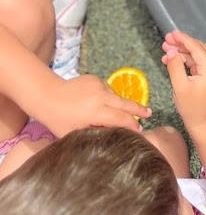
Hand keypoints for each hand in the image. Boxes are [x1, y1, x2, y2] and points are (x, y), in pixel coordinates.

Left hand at [34, 75, 149, 135]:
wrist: (47, 95)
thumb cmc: (58, 120)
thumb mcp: (75, 133)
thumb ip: (95, 133)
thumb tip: (113, 135)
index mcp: (96, 112)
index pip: (121, 119)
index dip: (131, 126)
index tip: (139, 132)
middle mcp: (101, 97)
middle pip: (125, 103)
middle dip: (138, 109)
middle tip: (150, 114)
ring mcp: (99, 85)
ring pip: (116, 97)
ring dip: (120, 105)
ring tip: (117, 112)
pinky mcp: (95, 79)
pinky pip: (107, 90)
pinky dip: (107, 97)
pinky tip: (99, 103)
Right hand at [163, 30, 205, 130]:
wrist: (201, 121)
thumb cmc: (191, 107)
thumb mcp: (179, 86)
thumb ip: (175, 66)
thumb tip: (170, 50)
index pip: (196, 47)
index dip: (182, 39)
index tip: (171, 34)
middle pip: (197, 48)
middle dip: (180, 43)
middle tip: (166, 40)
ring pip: (196, 54)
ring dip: (181, 51)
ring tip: (165, 48)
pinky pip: (197, 61)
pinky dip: (185, 59)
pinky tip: (171, 58)